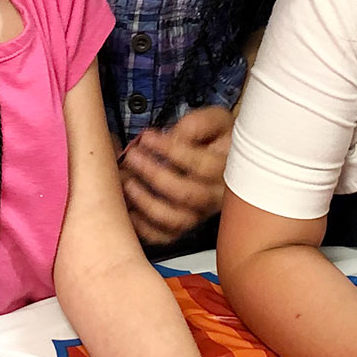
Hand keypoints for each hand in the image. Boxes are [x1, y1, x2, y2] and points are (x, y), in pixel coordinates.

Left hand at [120, 106, 232, 246]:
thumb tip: (175, 137)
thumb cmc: (218, 137)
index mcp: (228, 169)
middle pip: (187, 195)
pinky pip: (165, 236)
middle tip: (132, 156)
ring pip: (176, 220)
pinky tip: (130, 209)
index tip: (147, 138)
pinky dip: (144, 228)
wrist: (227, 157)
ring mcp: (201, 214)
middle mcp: (216, 196)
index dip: (171, 151)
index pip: (202, 165)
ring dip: (147, 203)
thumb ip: (197, 125)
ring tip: (128, 182)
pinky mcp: (185, 225)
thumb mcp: (215, 120)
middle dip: (154, 175)